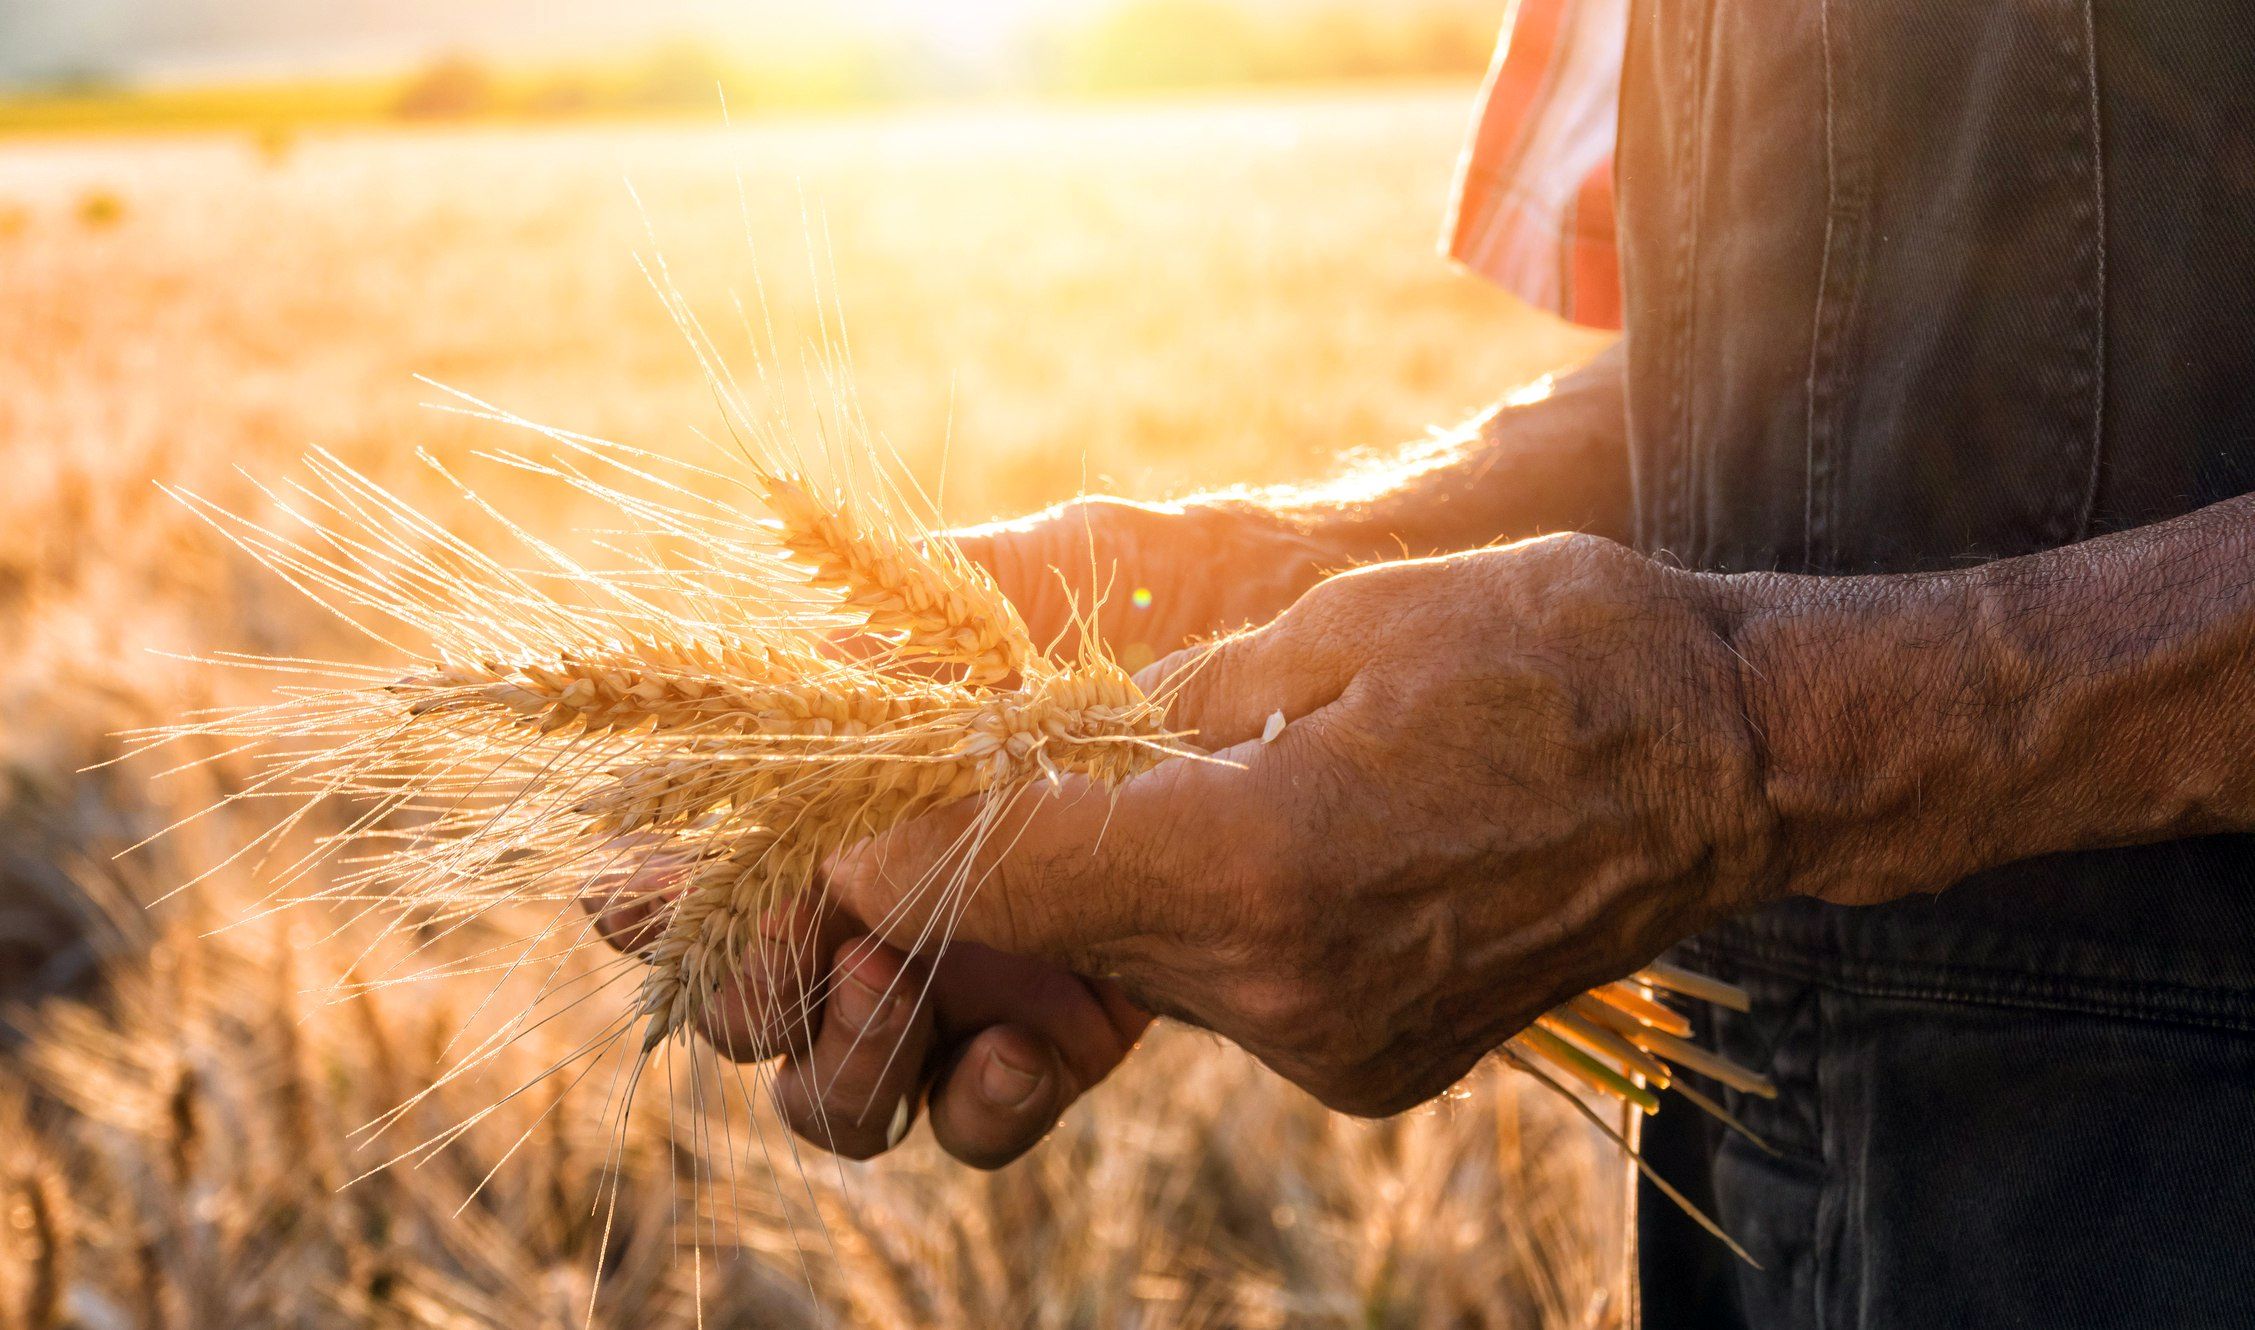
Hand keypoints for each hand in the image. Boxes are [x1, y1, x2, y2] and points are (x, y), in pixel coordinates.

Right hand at [592, 496, 1344, 1164]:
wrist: (1298, 618)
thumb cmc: (1141, 578)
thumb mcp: (992, 587)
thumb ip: (872, 649)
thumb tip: (755, 704)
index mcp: (845, 792)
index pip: (701, 873)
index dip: (649, 901)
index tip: (642, 891)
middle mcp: (887, 893)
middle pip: (753, 1006)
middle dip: (747, 996)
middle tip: (800, 952)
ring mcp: (972, 966)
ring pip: (844, 1085)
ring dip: (842, 1063)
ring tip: (899, 987)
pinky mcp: (1067, 1022)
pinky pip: (980, 1114)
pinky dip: (977, 1103)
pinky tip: (1026, 1053)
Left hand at [829, 535, 1784, 1115]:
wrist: (1737, 763)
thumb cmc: (1549, 647)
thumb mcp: (1332, 629)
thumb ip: (1159, 710)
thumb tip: (1026, 746)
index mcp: (1263, 858)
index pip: (1009, 872)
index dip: (896, 844)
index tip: (835, 817)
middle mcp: (1284, 986)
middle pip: (1058, 934)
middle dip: (988, 866)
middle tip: (940, 789)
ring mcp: (1331, 1045)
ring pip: (1137, 969)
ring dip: (1100, 890)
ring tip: (1116, 789)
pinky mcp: (1367, 1065)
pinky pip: (1225, 992)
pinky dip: (1198, 924)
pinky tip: (1242, 838)